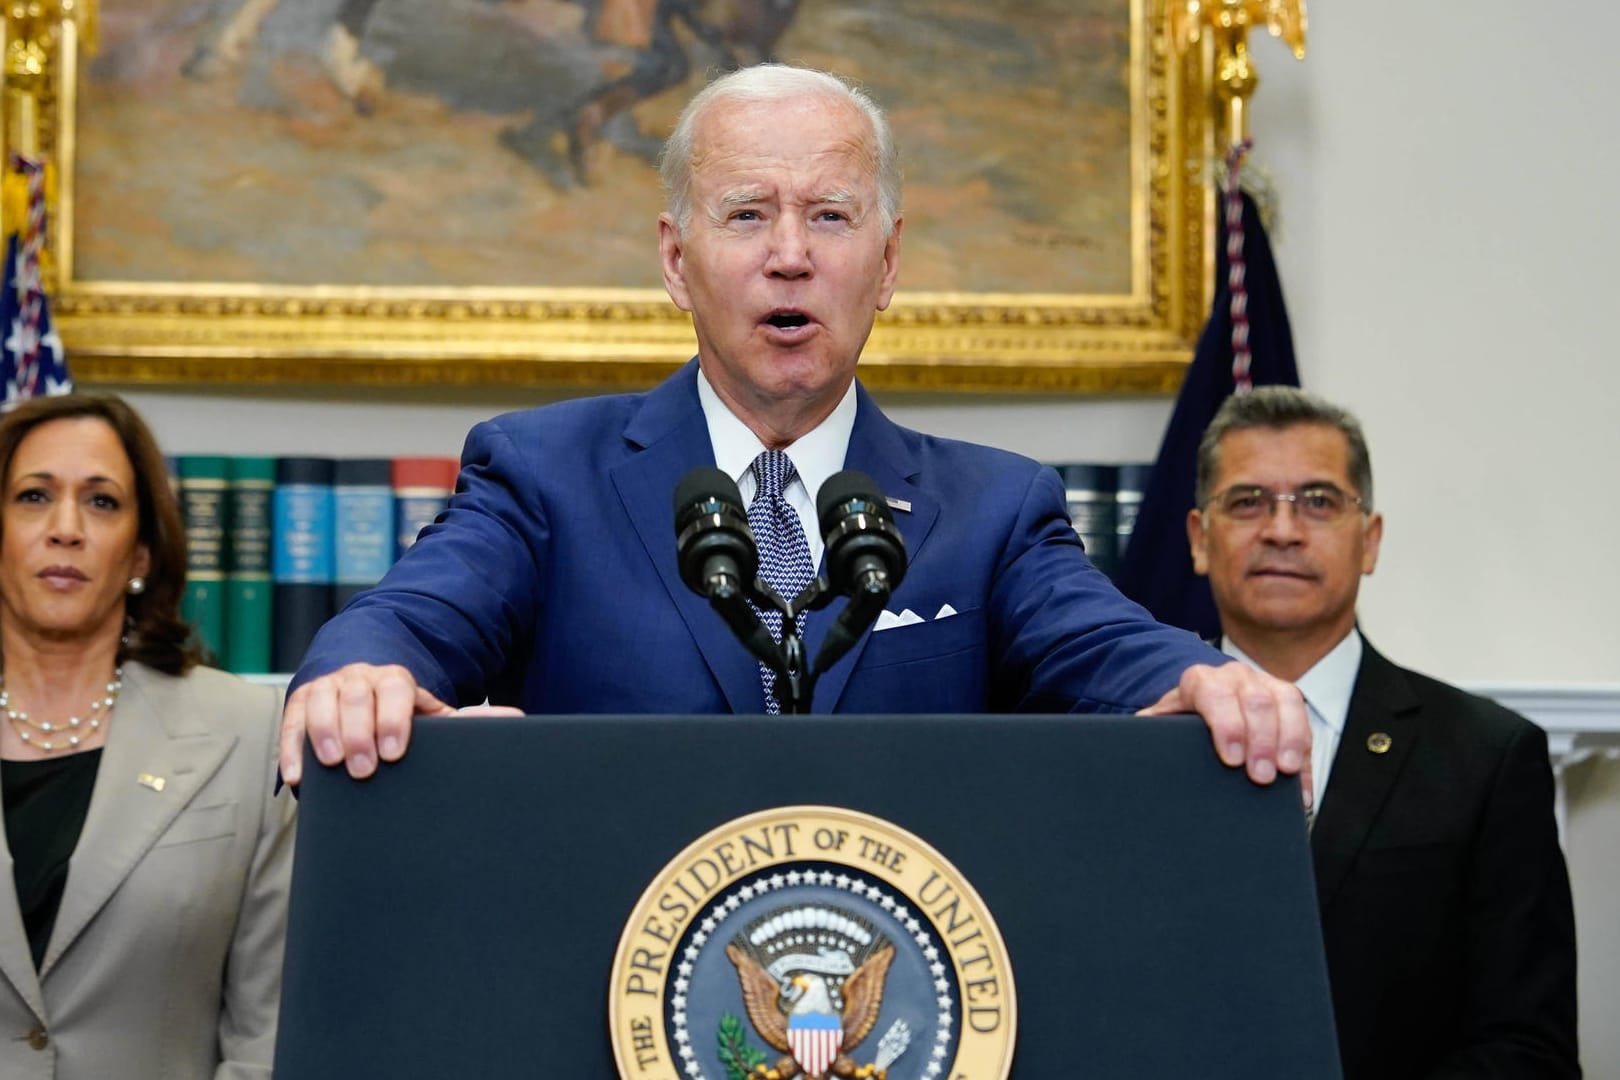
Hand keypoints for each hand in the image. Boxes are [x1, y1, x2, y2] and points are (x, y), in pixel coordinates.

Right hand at [280, 663, 462, 784]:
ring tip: (332, 763)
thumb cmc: (401, 712)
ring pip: (321, 701)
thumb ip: (465, 719)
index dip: (393, 719)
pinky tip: (297, 775)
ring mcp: (327, 687)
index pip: (395, 689)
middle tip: (364, 769)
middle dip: (359, 733)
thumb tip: (512, 719)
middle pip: (357, 697)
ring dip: (324, 732)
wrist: (364, 686)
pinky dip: (292, 748)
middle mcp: (359, 678)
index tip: (394, 752)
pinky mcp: (299, 703)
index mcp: (394, 679)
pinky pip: (291, 722)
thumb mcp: (429, 713)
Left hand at [1138, 662, 1312, 805]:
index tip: (1231, 759)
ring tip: (1286, 774)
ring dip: (1290, 740)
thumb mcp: (1162, 720)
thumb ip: (1149, 729)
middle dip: (1261, 741)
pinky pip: (1304, 723)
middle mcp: (1236, 676)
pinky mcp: (1287, 701)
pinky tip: (1300, 788)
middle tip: (1260, 776)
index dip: (1227, 725)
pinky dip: (1305, 758)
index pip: (1216, 695)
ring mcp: (1265, 684)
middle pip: (1256, 701)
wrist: (1200, 697)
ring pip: (1287, 702)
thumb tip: (1132, 743)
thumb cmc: (1181, 717)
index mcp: (1201, 680)